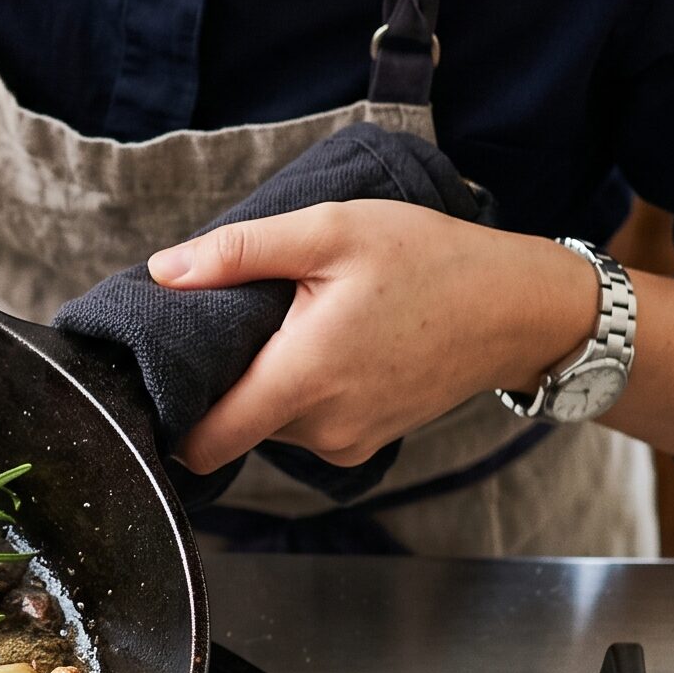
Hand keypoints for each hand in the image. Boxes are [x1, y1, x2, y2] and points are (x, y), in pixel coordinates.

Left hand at [147, 201, 598, 474]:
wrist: (521, 307)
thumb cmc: (431, 260)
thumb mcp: (331, 230)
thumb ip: (240, 253)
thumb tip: (163, 271)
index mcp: (304, 378)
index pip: (204, 439)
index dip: (167, 414)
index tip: (151, 376)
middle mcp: (323, 427)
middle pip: (230, 421)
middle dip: (218, 377)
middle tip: (226, 318)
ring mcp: (349, 441)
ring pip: (266, 421)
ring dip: (261, 378)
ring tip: (283, 322)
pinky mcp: (367, 441)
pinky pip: (304, 422)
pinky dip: (297, 388)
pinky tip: (316, 342)